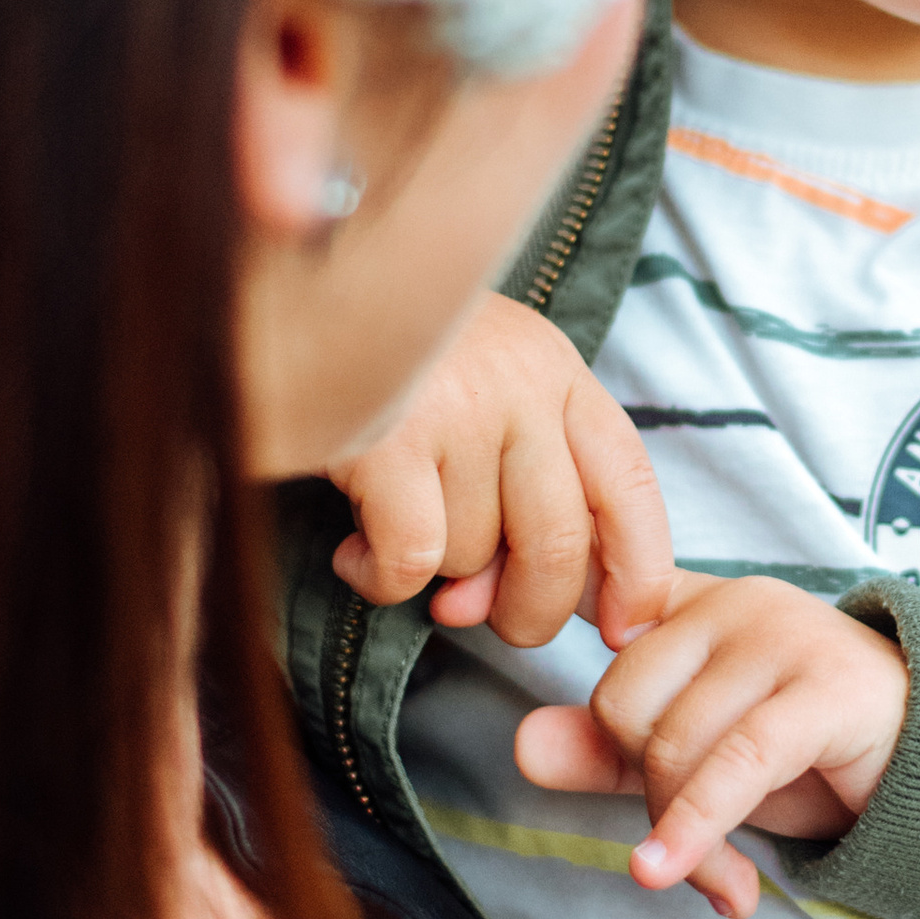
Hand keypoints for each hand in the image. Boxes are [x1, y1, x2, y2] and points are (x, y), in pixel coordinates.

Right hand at [326, 294, 673, 650]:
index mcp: (554, 368)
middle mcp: (521, 382)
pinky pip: (413, 561)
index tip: (625, 629)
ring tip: (383, 526)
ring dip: (428, 574)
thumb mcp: (476, 397)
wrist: (280, 288)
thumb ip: (517, 492)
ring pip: (473, 555)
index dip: (639, 570)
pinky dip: (380, 580)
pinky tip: (353, 554)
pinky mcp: (388, 439)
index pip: (630, 482)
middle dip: (529, 610)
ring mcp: (458, 406)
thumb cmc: (377, 356)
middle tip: (483, 619)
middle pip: (561, 542)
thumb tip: (506, 610)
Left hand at [513, 570, 908, 918]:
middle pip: (624, 701)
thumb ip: (610, 752)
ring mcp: (783, 638)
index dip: (523, 585)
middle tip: (679, 844)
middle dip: (640, 788)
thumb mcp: (698, 756)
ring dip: (683, 833)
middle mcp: (734, 604)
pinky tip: (672, 873)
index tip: (450, 602)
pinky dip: (694, 828)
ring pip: (673, 742)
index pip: (596, 587)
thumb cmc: (811, 753)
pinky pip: (732, 764)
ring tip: (713, 879)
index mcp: (694, 603)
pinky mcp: (825, 690)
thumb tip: (522, 745)